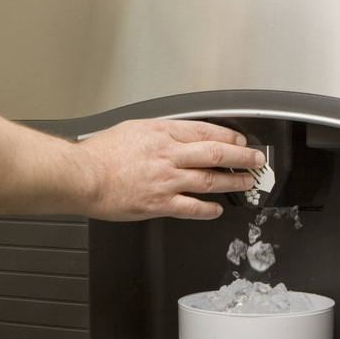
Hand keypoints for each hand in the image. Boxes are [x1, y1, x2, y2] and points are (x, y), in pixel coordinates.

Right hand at [74, 119, 264, 219]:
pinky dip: (208, 209)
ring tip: (246, 183)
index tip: (241, 141)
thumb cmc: (100, 154)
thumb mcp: (132, 129)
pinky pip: (191, 207)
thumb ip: (158, 132)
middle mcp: (169, 155)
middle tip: (257, 160)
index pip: (207, 131)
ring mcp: (166, 180)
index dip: (230, 137)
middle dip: (242, 157)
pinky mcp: (159, 203)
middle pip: (216, 153)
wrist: (83, 176)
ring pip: (210, 180)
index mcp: (162, 132)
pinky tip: (216, 209)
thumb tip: (176, 135)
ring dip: (233, 182)